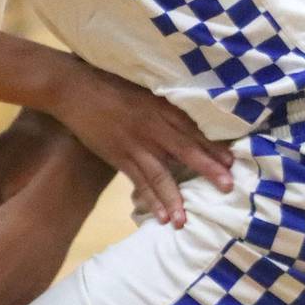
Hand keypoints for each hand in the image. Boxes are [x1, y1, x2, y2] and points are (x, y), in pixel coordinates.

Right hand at [48, 62, 233, 227]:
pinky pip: (137, 181)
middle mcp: (151, 127)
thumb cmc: (107, 83)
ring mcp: (133, 144)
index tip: (231, 161)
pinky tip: (159, 216)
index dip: (213, 145)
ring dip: (175, 198)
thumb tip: (182, 116)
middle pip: (185, 151)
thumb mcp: (140, 88)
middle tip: (227, 187)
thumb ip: (160, 104)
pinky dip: (149, 199)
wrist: (72, 88)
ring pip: (160, 174)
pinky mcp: (116, 155)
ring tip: (185, 220)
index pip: (192, 129)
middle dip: (207, 169)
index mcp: (159, 107)